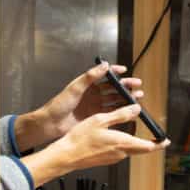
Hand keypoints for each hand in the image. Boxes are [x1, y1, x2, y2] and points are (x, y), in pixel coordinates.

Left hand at [15, 62, 143, 151]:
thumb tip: (104, 65)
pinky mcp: (96, 117)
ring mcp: (95, 106)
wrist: (51, 124)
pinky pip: (111, 112)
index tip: (124, 70)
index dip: (114, 71)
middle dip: (125, 85)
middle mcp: (93, 94)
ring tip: (138, 96)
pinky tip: (129, 109)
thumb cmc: (59, 104)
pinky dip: (121, 110)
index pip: (104, 75)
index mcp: (87, 84)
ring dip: (126, 97)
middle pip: (113, 88)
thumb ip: (90, 76)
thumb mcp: (75, 87)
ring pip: (115, 100)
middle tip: (137, 84)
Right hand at [22, 104, 168, 184]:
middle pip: (141, 149)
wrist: (67, 156)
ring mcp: (113, 158)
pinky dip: (123, 143)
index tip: (166, 140)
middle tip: (155, 137)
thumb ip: (120, 115)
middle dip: (149, 143)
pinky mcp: (106, 159)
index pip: (148, 146)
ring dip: (134, 141)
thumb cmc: (81, 139)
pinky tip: (115, 135)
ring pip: (130, 149)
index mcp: (122, 143)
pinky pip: (120, 151)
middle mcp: (120, 153)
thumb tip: (135, 109)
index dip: (159, 144)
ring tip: (132, 129)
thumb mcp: (101, 120)